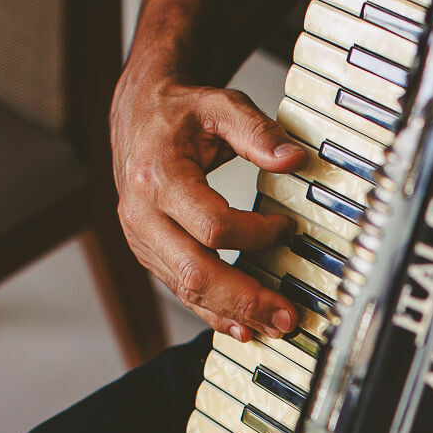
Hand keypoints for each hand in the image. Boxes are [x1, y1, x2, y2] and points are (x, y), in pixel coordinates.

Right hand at [111, 72, 309, 342]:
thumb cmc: (179, 112)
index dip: (256, 234)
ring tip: (275, 326)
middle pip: (196, 272)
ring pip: (187, 290)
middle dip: (246, 299)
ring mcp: (142, 240)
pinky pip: (181, 290)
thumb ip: (256, 131)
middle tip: (287, 315)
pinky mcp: (150, 254)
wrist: (138, 113)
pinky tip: (242, 327)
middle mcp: (142, 215)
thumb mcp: (219, 105)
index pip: (212, 225)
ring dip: (234, 313)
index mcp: (157, 177)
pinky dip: (213, 312)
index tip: (288, 228)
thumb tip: (293, 158)